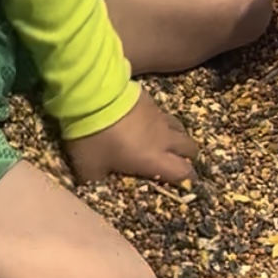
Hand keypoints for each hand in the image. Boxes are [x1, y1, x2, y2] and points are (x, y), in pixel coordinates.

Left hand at [66, 87, 199, 185]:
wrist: (95, 97)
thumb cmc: (96, 138)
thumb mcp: (89, 167)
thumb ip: (96, 177)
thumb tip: (95, 180)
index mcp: (154, 160)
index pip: (182, 171)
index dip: (187, 177)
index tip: (186, 180)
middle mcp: (163, 138)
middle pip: (189, 146)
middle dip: (188, 154)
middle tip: (180, 158)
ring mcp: (158, 116)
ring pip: (178, 126)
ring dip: (176, 134)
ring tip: (167, 138)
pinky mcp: (149, 98)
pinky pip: (160, 111)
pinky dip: (157, 118)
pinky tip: (146, 119)